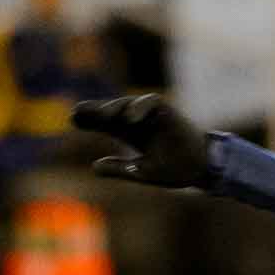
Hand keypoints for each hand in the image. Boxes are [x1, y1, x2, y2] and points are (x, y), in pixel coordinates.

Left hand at [71, 94, 210, 187]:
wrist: (202, 169)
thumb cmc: (177, 171)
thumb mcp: (143, 173)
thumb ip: (120, 169)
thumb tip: (94, 167)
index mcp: (133, 135)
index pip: (107, 123)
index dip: (90, 121)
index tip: (72, 120)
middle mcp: (140, 122)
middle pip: (112, 111)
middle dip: (94, 111)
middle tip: (76, 112)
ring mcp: (153, 115)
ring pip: (127, 104)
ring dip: (114, 108)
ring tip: (102, 117)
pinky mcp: (168, 111)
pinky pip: (150, 102)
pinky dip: (139, 107)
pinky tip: (128, 118)